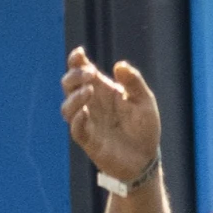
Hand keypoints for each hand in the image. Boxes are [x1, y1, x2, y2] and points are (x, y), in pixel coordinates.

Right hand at [59, 48, 162, 185]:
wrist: (146, 158)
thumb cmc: (144, 127)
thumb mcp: (144, 100)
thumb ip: (133, 82)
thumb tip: (118, 65)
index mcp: (102, 90)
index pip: (82, 71)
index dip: (76, 60)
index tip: (79, 53)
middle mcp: (91, 104)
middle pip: (69, 86)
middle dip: (74, 76)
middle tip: (89, 74)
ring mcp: (88, 122)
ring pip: (67, 107)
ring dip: (74, 97)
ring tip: (89, 90)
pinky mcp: (88, 141)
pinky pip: (76, 129)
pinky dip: (77, 119)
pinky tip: (86, 112)